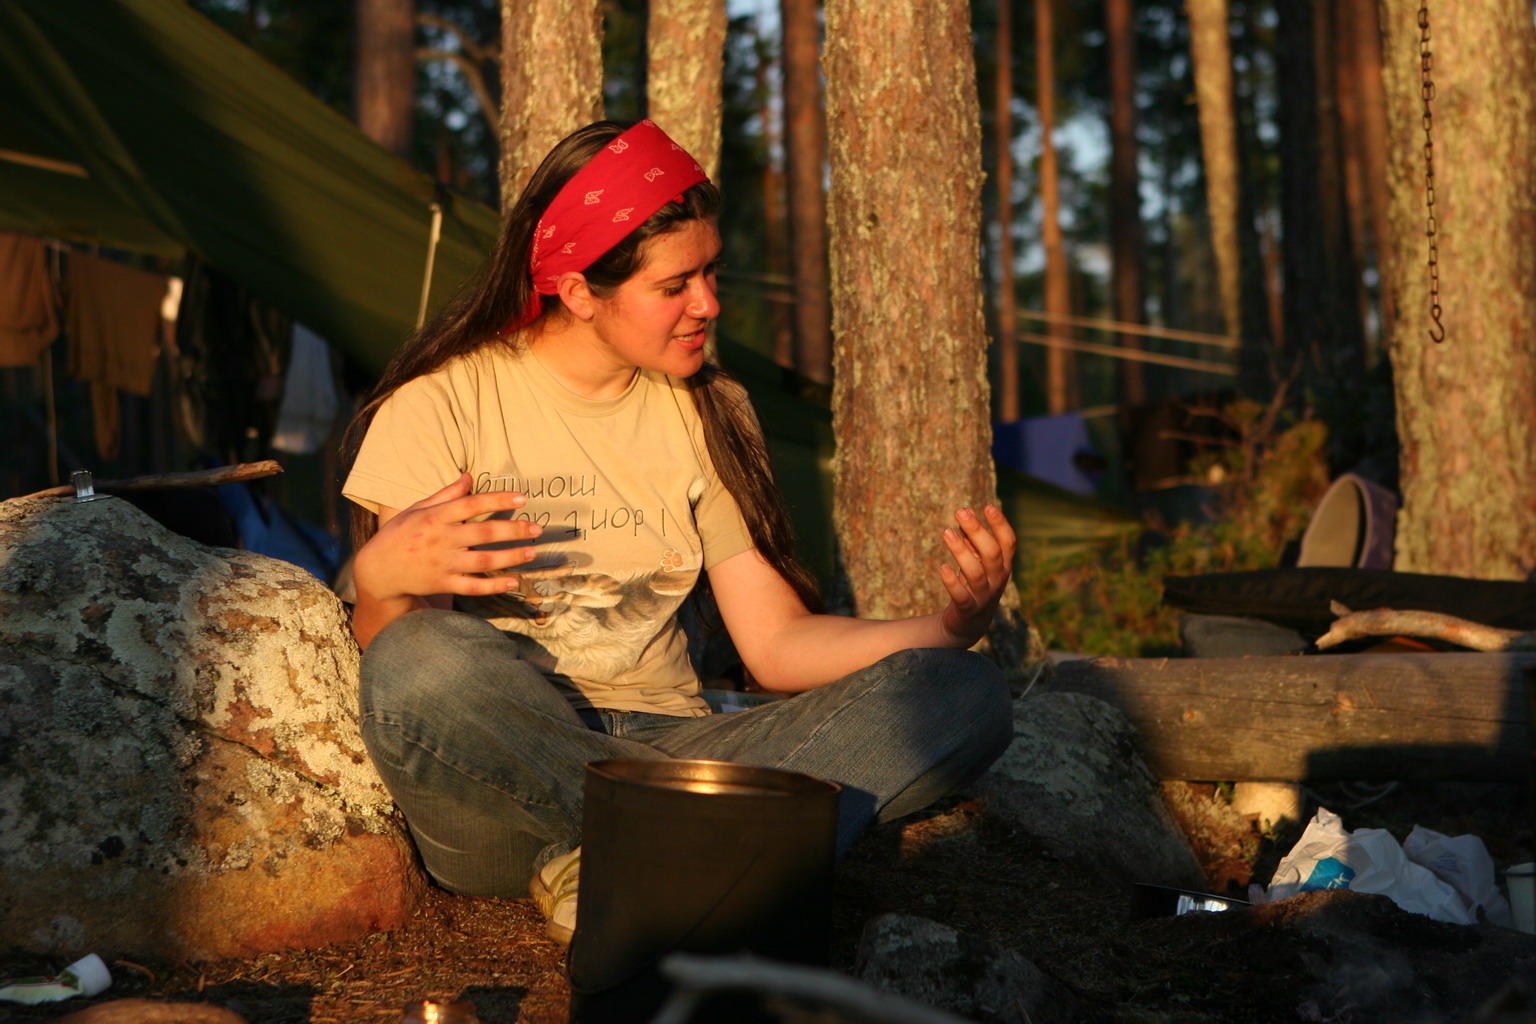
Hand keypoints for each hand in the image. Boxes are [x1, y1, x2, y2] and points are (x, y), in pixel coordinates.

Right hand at [353, 473, 543, 604]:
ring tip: (531, 552)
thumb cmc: (399, 535)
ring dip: (510, 557)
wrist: (377, 571)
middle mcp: (441, 540)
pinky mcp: (442, 584)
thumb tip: (469, 476)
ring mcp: (442, 564)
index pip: (471, 504)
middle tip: (537, 528)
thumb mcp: (418, 509)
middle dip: (513, 530)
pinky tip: (513, 582)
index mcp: (435, 517)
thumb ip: (446, 495)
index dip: (498, 499)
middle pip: (484, 533)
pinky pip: (473, 587)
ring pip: (483, 561)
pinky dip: (494, 586)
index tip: (522, 497)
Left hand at [936, 505, 1016, 645]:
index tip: (987, 507)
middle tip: (961, 511)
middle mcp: (998, 580)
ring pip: (976, 572)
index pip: (1009, 542)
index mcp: (1003, 566)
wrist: (969, 624)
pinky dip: (952, 582)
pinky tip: (943, 567)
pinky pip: (962, 596)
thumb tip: (965, 514)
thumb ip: (972, 541)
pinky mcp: (968, 609)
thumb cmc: (973, 584)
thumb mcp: (977, 561)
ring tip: (947, 532)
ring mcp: (984, 596)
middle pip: (992, 553)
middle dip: (978, 531)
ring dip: (961, 551)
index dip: (1000, 524)